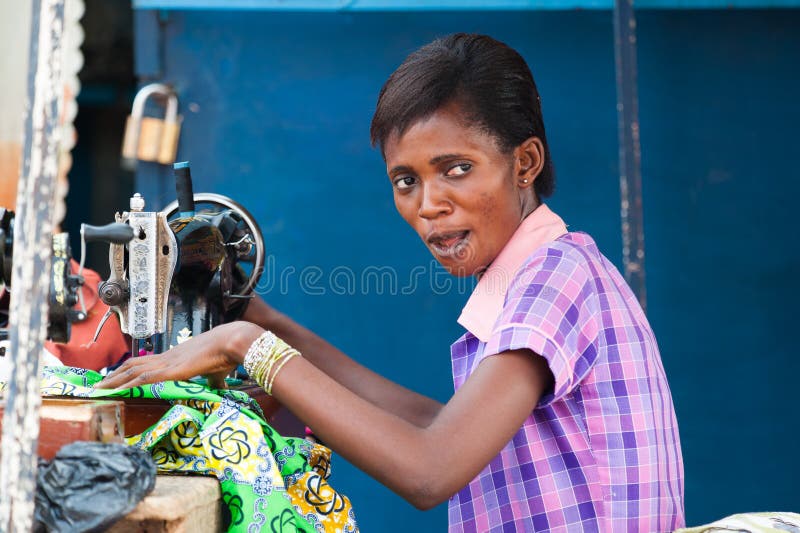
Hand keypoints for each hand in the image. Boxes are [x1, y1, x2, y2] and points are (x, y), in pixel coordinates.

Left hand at [96, 321, 263, 389]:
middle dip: (116, 374)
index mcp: (176, 357)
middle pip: (134, 364)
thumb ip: (215, 381)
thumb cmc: (227, 354)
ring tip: (98, 388)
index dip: (131, 369)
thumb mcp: (218, 372)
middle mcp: (167, 358)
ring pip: (133, 371)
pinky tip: (115, 390)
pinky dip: (126, 384)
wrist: (232, 341)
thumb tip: (221, 389)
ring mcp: (167, 363)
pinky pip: (143, 378)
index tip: (119, 376)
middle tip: (99, 383)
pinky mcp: (170, 370)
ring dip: (114, 380)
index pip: (147, 363)